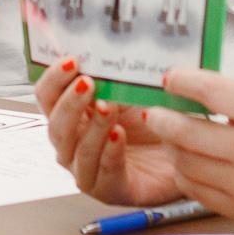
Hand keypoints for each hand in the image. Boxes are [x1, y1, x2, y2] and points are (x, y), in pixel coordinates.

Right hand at [36, 58, 184, 205]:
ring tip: (108, 106)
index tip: (71, 60)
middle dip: (69, 103)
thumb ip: (110, 74)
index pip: (47, 98)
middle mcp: (73, 145)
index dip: (53, 79)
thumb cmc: (153, 119)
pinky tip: (119, 135)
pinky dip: (109, 152)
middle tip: (88, 82)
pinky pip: (103, 172)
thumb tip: (100, 44)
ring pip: (76, 151)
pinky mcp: (111, 191)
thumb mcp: (129, 90)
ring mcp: (88, 170)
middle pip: (55, 127)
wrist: (186, 150)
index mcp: (71, 116)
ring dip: (92, 127)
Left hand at [139, 68, 233, 224]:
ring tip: (173, 136)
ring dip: (173, 147)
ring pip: (186, 164)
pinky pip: (197, 191)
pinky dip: (187, 174)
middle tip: (155, 112)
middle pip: (188, 132)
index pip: (209, 91)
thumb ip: (233, 94)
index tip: (169, 78)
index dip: (181, 82)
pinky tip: (189, 161)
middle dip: (162, 119)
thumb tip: (187, 87)